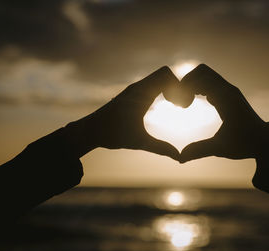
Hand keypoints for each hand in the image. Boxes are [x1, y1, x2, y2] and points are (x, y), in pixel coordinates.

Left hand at [66, 66, 180, 159]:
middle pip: (164, 73)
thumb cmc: (112, 135)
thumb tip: (179, 158)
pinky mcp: (132, 94)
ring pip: (158, 77)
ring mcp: (135, 89)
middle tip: (179, 105)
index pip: (165, 75)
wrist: (89, 131)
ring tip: (174, 106)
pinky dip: (161, 90)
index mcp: (141, 94)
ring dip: (169, 87)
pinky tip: (163, 106)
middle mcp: (138, 87)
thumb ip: (161, 148)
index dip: (178, 87)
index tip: (179, 106)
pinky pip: (151, 84)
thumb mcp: (139, 142)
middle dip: (177, 85)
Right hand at [179, 64, 268, 162]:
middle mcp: (228, 90)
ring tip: (184, 102)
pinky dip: (198, 87)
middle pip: (201, 71)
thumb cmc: (246, 143)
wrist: (266, 141)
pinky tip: (192, 102)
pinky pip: (210, 83)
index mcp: (226, 98)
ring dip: (192, 84)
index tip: (177, 104)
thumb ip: (199, 151)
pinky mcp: (228, 95)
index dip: (185, 87)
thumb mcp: (221, 148)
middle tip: (179, 101)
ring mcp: (229, 91)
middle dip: (186, 82)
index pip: (201, 79)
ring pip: (205, 75)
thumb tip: (180, 159)